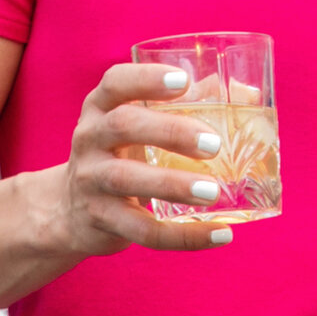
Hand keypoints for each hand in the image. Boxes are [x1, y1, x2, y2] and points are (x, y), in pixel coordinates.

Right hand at [51, 63, 235, 256]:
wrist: (70, 208)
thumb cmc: (120, 155)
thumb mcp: (137, 127)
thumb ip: (182, 108)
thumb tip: (247, 92)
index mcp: (101, 108)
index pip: (115, 83)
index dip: (146, 78)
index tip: (183, 81)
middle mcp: (90, 139)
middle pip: (124, 126)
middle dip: (170, 131)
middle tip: (213, 143)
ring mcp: (91, 180)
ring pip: (128, 179)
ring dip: (173, 185)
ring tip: (213, 192)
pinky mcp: (101, 219)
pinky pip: (143, 230)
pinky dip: (184, 237)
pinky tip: (220, 235)